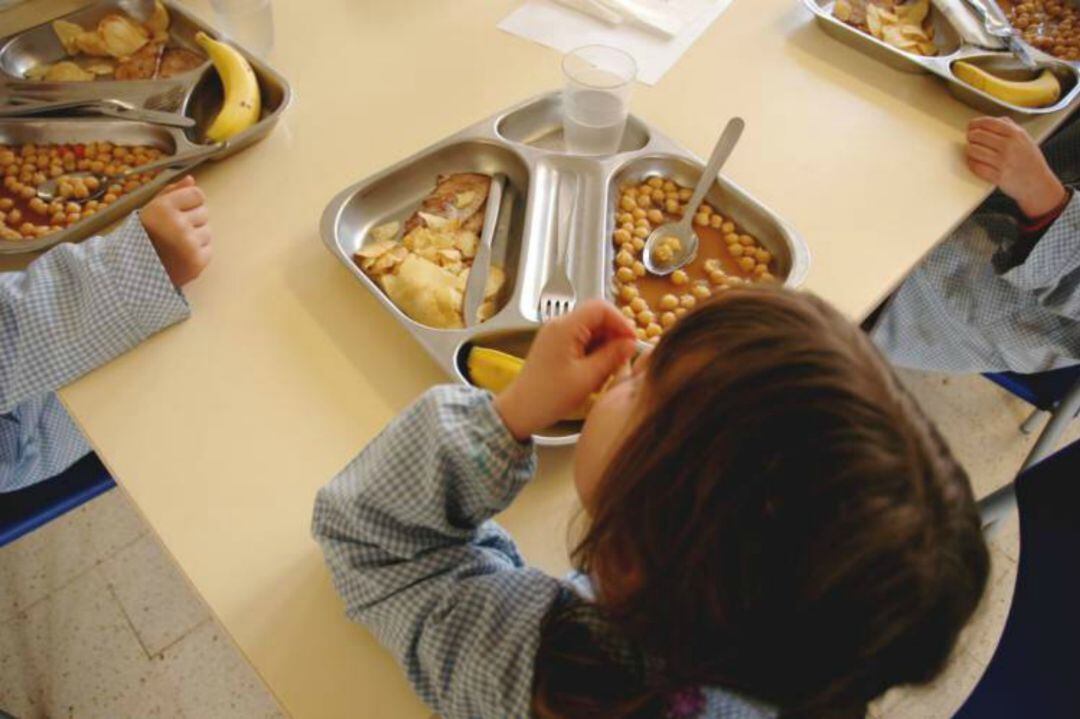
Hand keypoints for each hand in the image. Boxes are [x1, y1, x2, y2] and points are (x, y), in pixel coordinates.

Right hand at [140, 175, 211, 286]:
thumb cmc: (143, 236)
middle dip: (192, 219)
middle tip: (173, 231)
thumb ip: (171, 192)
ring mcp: (189, 244)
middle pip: (204, 212)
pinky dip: (198, 252)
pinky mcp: (197, 261)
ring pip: (208, 231)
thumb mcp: (150, 209)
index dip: (189, 202)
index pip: (197, 194)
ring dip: (196, 236)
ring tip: (176, 244)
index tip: (177, 211)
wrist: (134, 272)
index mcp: (164, 207)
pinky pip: (208, 248)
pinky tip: (181, 256)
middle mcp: (178, 224)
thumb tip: (191, 180)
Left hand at [493, 300, 637, 440]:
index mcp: (565, 327)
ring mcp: (557, 335)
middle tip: (623, 359)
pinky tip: (595, 374)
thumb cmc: (550, 396)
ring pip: (592, 331)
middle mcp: (559, 325)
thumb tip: (631, 343)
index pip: (600, 308)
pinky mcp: (556, 346)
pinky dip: (594, 354)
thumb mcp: (588, 377)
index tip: (632, 341)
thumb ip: (612, 356)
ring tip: (607, 372)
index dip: (621, 321)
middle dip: (614, 336)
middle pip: (596, 318)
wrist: (521, 410)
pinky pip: (582, 341)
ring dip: (605, 348)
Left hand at [966, 117, 1066, 218]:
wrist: (1038, 184)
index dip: (975, 123)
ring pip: (973, 150)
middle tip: (971, 140)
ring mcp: (1003, 161)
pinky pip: (975, 166)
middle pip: (977, 135)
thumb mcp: (1025, 139)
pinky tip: (976, 163)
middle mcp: (1009, 146)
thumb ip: (1010, 127)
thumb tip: (992, 120)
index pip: (988, 122)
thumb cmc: (1030, 161)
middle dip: (971, 137)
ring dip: (970, 151)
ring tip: (973, 152)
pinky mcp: (997, 176)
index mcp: (1016, 134)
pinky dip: (972, 164)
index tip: (971, 126)